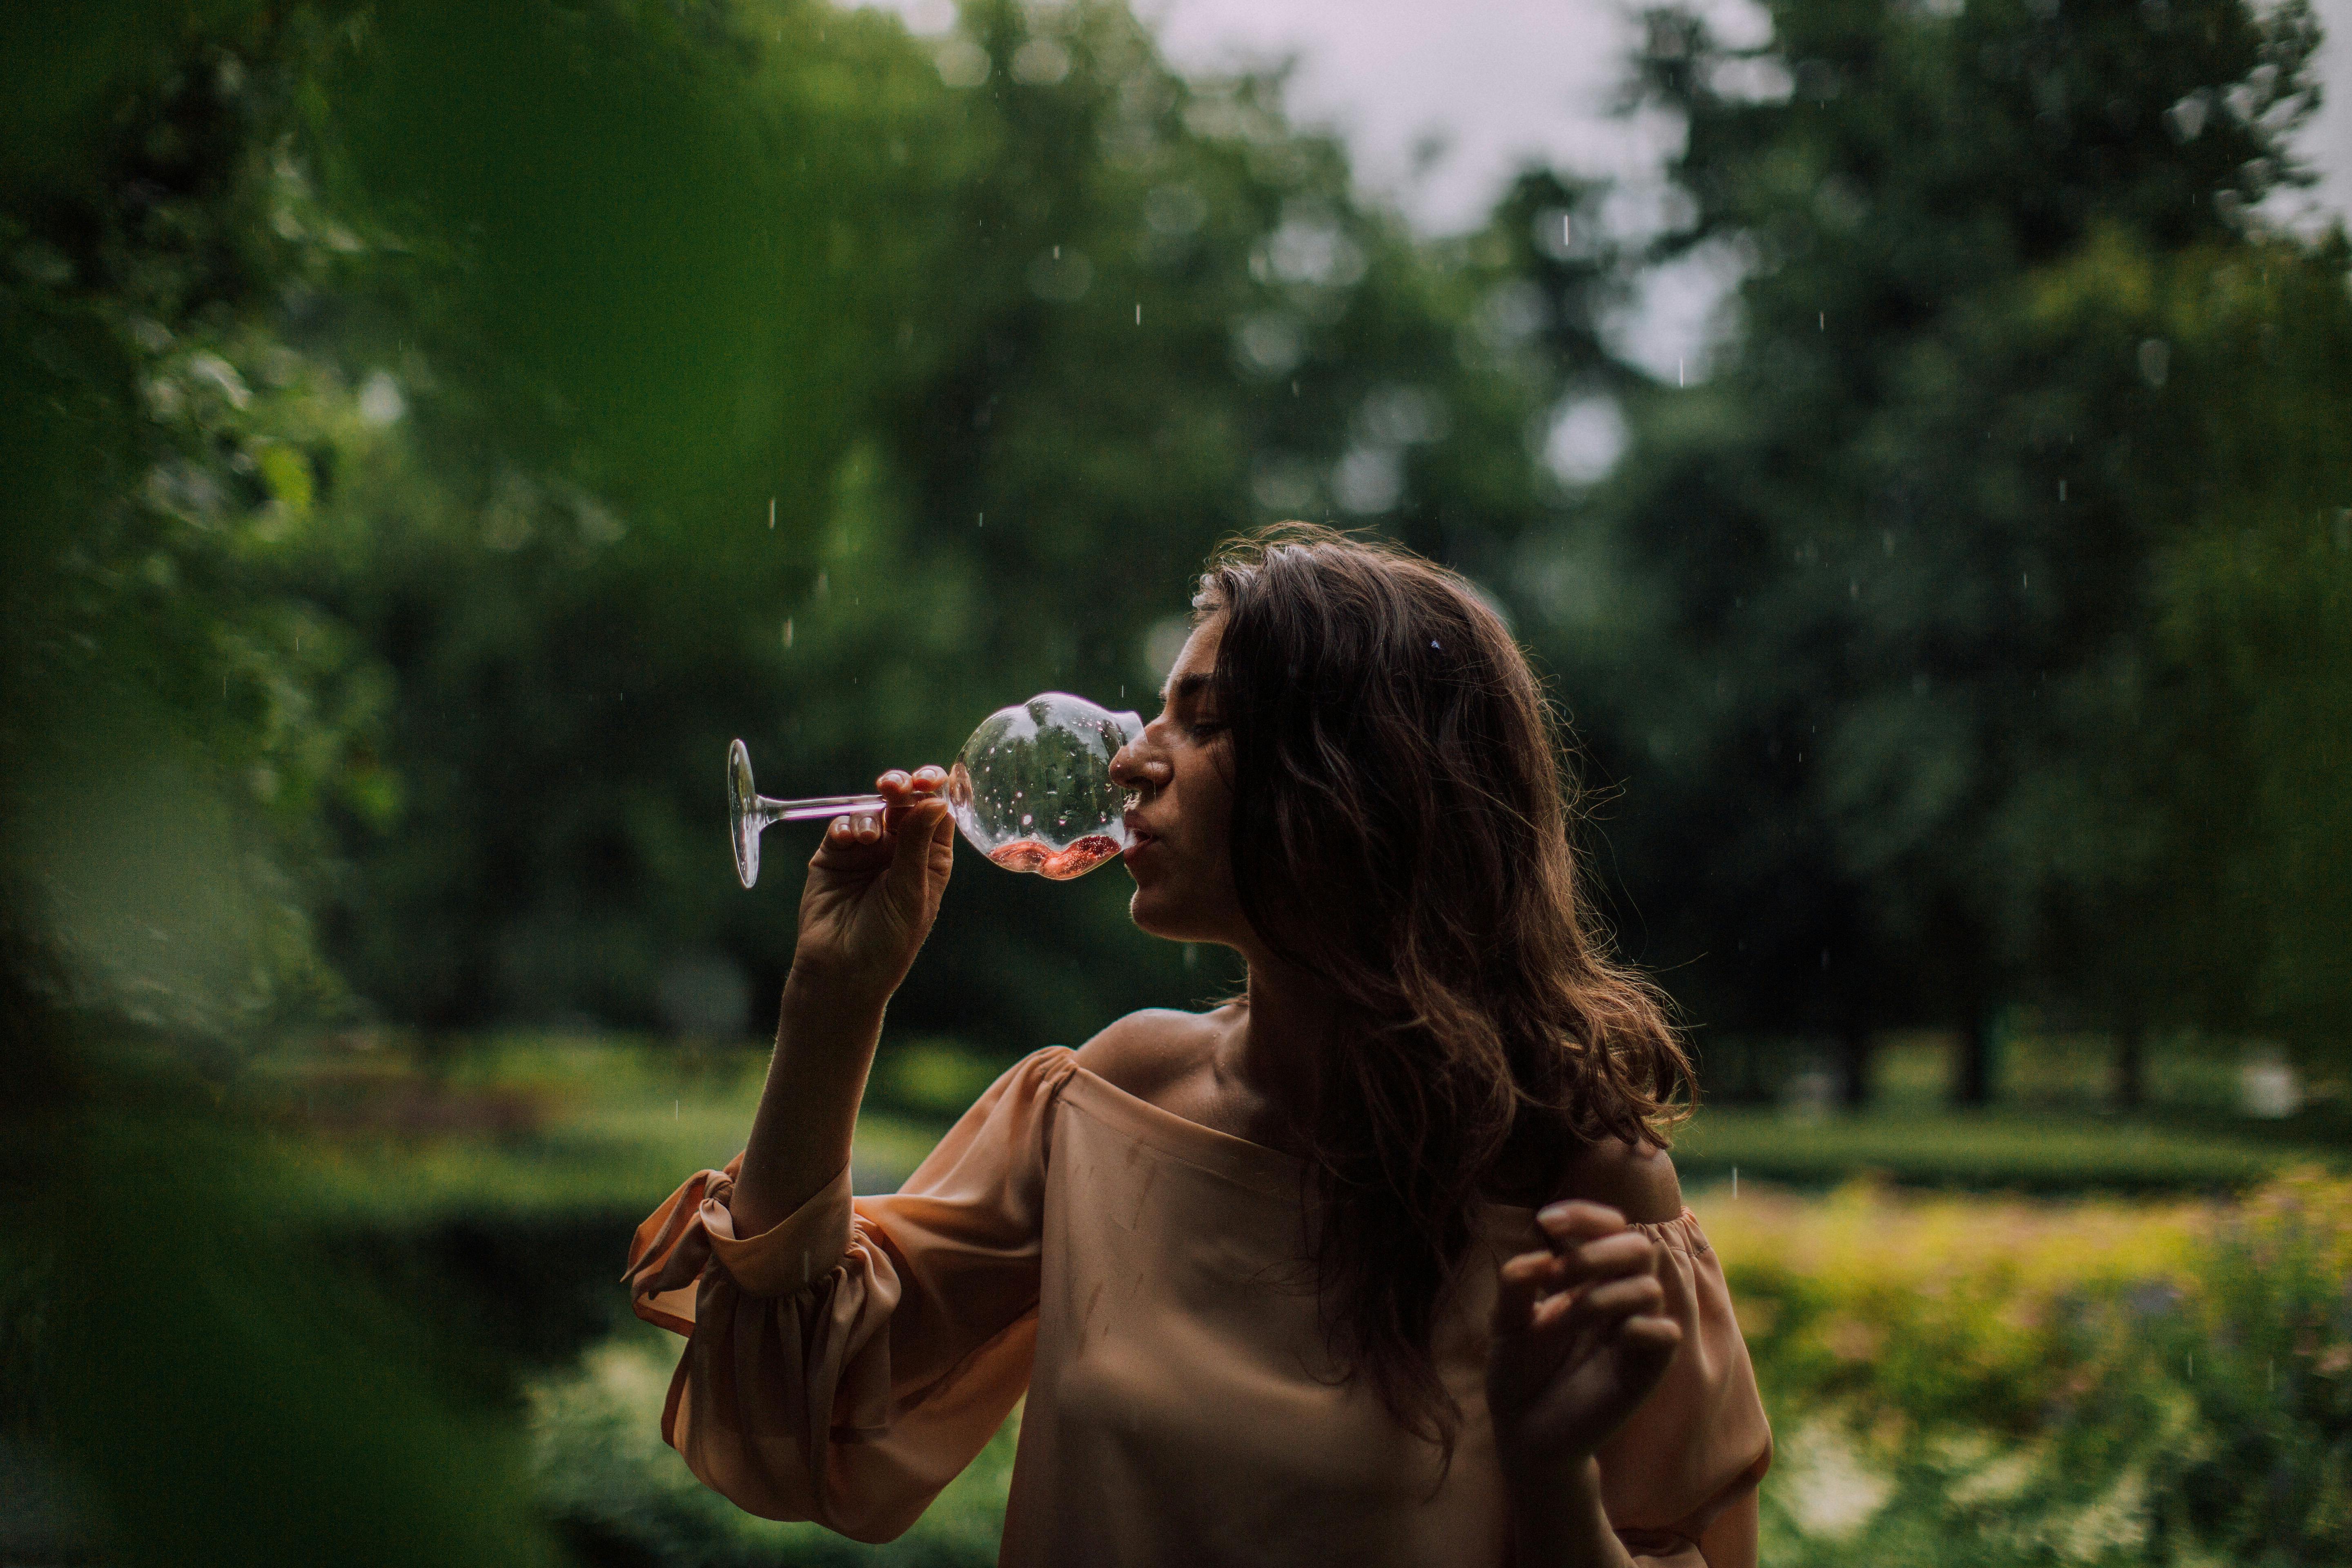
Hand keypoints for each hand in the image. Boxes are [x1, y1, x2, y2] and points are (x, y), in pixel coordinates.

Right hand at [788, 765, 954, 1001]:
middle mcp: (900, 851)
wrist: (841, 972)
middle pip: (904, 804)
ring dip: (871, 813)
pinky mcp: (834, 856)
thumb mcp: (911, 892)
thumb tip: (936, 800)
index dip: (934, 791)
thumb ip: (919, 844)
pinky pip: (842, 826)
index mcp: (930, 860)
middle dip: (901, 788)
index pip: (937, 813)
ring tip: (867, 837)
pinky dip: (845, 825)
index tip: (929, 778)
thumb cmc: (887, 940)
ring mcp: (866, 851)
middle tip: (894, 786)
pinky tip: (848, 840)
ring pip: (872, 810)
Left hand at [1487, 1201, 1682, 1484]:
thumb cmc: (1518, 1370)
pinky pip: (1666, 1333)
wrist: (1524, 1431)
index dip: (1584, 1215)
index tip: (1544, 1222)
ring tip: (1564, 1318)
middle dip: (1596, 1251)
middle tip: (1556, 1275)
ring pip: (1648, 1286)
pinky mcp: (1647, 1367)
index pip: (1607, 1226)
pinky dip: (1640, 1327)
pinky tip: (1611, 1337)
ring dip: (1602, 1294)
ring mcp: (1635, 1331)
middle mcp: (1617, 1297)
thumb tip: (1537, 1257)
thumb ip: (1516, 1285)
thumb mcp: (1506, 1323)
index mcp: (1587, 1277)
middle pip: (1637, 1245)